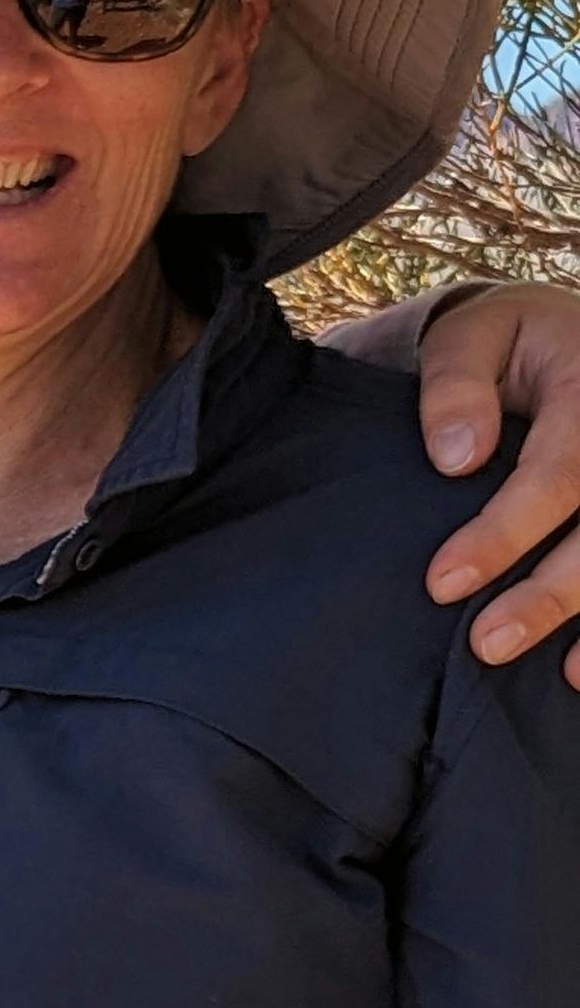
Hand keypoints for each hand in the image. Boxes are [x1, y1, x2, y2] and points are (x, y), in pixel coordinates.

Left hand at [416, 282, 579, 682]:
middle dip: (554, 591)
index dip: (504, 533)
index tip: (441, 583)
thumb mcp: (473, 335)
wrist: (565, 333)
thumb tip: (456, 456)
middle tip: (488, 643)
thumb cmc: (509, 341)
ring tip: (567, 674)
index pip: (559, 473)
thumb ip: (456, 385)